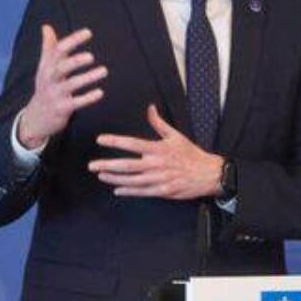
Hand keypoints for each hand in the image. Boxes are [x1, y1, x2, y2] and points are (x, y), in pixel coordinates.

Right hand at [17, 25, 107, 148]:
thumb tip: (46, 26)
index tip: (88, 32)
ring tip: (104, 71)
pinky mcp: (61, 109)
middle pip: (61, 67)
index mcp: (47, 66)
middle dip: (75, 61)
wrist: (35, 118)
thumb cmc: (45, 87)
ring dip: (87, 78)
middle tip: (91, 56)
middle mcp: (49, 79)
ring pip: (71, 85)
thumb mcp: (44, 68)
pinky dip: (87, 98)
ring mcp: (55, 94)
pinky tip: (100, 92)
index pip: (58, 50)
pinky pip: (75, 103)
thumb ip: (48, 47)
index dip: (73, 40)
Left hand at [89, 104, 222, 199]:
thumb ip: (159, 123)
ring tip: (100, 175)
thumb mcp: (175, 136)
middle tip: (92, 165)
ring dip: (114, 178)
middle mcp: (156, 164)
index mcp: (158, 149)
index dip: (115, 141)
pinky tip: (117, 189)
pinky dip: (128, 191)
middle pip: (127, 165)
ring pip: (131, 180)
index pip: (132, 143)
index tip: (100, 139)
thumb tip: (150, 108)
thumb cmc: (190, 154)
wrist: (209, 174)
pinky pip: (142, 192)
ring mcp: (159, 179)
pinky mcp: (163, 191)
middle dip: (107, 165)